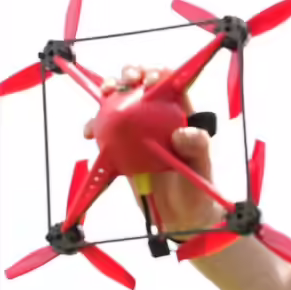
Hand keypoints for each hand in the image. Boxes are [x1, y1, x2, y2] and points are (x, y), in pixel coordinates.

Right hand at [83, 65, 220, 237]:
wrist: (181, 215)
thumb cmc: (197, 188)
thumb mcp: (201, 166)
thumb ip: (197, 148)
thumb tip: (182, 133)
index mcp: (181, 115)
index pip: (170, 84)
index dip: (158, 74)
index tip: (150, 78)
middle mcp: (158, 117)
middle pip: (142, 86)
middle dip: (131, 74)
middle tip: (126, 81)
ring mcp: (139, 131)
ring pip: (121, 102)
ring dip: (110, 92)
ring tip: (105, 94)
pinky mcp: (123, 146)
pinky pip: (105, 130)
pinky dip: (95, 126)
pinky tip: (89, 132)